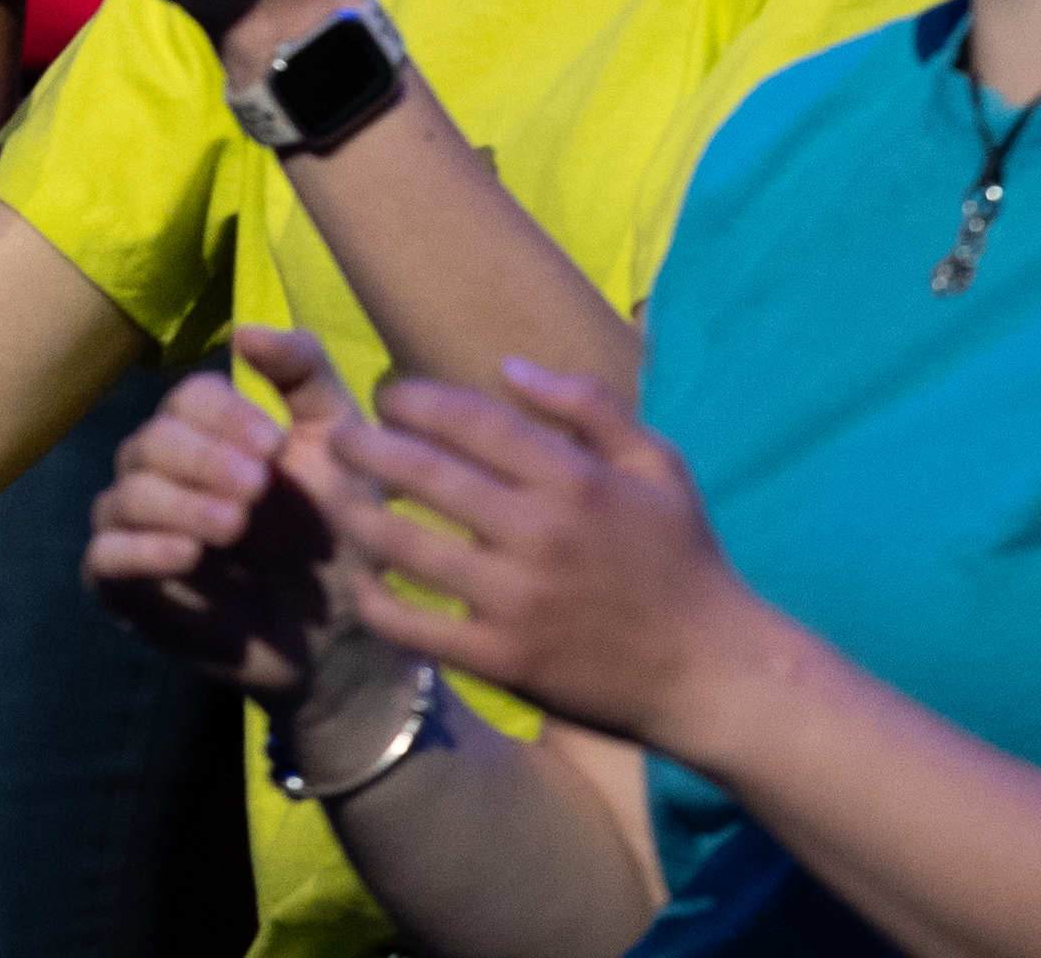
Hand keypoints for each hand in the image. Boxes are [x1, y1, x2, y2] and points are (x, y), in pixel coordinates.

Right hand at [83, 326, 372, 698]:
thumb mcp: (340, 445)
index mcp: (210, 434)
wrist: (342, 636)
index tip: (274, 447)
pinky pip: (104, 559)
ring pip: (123, 496)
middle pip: (150, 443)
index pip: (188, 400)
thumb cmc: (339, 534)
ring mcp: (140, 531)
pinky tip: (188, 556)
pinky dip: (138, 550)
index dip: (225, 416)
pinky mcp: (129, 591)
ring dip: (177, 504)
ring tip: (234, 526)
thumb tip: (245, 329)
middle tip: (257, 490)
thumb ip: (304, 375)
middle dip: (202, 460)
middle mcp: (164, 474)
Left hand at [319, 358, 744, 744]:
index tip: (388, 397)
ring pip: (405, 546)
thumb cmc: (683, 560)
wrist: (711, 673)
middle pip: (424, 474)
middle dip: (366, 446)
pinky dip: (376, 599)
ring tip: (329, 495)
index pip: (473, 421)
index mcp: (574, 479)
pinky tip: (361, 579)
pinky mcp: (502, 660)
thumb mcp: (658, 464)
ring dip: (355, 513)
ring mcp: (515, 601)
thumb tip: (507, 366)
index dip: (418, 401)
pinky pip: (416, 625)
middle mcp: (538, 533)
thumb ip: (589, 404)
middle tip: (336, 437)